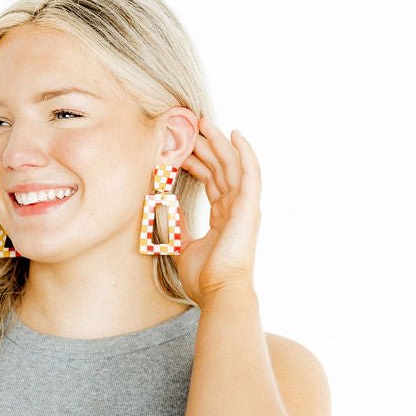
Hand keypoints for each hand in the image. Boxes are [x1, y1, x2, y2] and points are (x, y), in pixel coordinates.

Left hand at [173, 116, 261, 303]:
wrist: (219, 292)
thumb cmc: (205, 277)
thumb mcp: (183, 246)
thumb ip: (177, 226)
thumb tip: (166, 207)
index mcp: (224, 217)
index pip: (211, 182)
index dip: (198, 163)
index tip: (182, 149)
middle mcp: (236, 208)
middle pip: (221, 168)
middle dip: (206, 146)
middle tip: (191, 127)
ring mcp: (245, 206)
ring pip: (232, 165)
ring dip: (219, 143)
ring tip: (204, 123)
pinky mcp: (249, 206)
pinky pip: (249, 172)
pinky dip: (244, 152)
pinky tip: (235, 134)